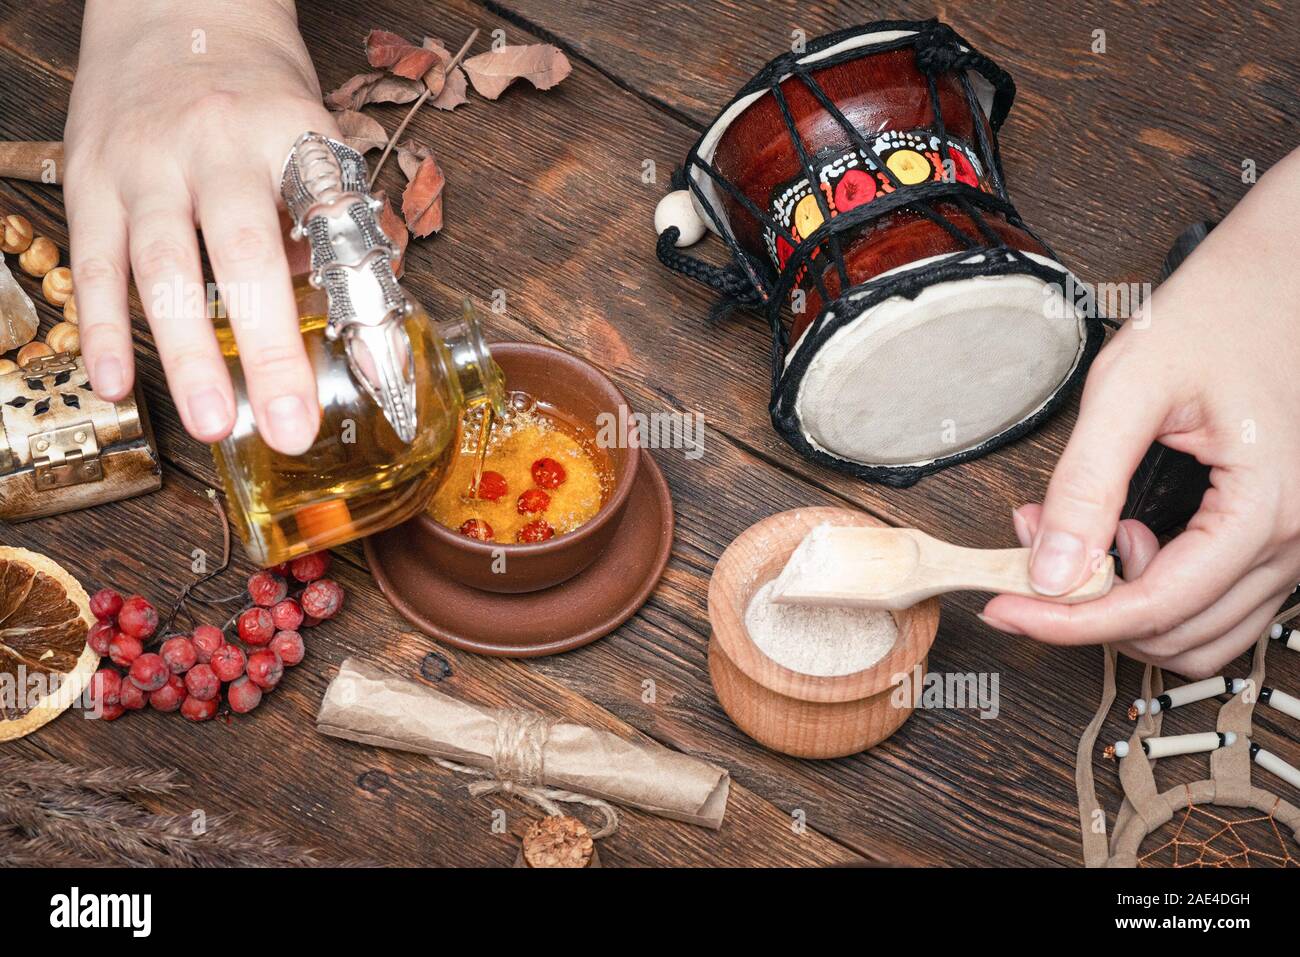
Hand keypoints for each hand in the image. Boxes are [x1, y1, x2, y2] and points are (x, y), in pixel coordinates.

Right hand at [65, 0, 336, 453]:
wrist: (171, 6)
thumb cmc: (258, 89)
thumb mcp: (311, 135)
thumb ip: (329, 222)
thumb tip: (357, 318)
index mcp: (289, 132)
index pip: (330, 222)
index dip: (356, 296)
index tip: (382, 369)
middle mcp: (215, 145)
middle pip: (244, 253)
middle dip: (269, 348)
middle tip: (290, 425)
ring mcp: (145, 163)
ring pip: (162, 266)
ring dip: (188, 353)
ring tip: (213, 424)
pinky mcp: (88, 179)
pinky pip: (95, 261)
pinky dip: (101, 326)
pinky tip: (116, 381)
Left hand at [981, 149, 1299, 677]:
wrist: (1277, 279)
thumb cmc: (1216, 315)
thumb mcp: (1129, 387)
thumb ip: (1086, 483)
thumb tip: (1050, 569)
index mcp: (1267, 506)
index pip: (1155, 606)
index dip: (1067, 621)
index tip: (1005, 608)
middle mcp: (1297, 539)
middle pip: (1177, 634)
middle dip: (1087, 607)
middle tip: (1029, 549)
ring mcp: (1296, 546)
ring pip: (1201, 635)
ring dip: (1124, 608)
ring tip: (1075, 539)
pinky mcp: (1280, 538)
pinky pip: (1218, 606)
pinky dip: (1158, 595)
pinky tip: (1119, 539)